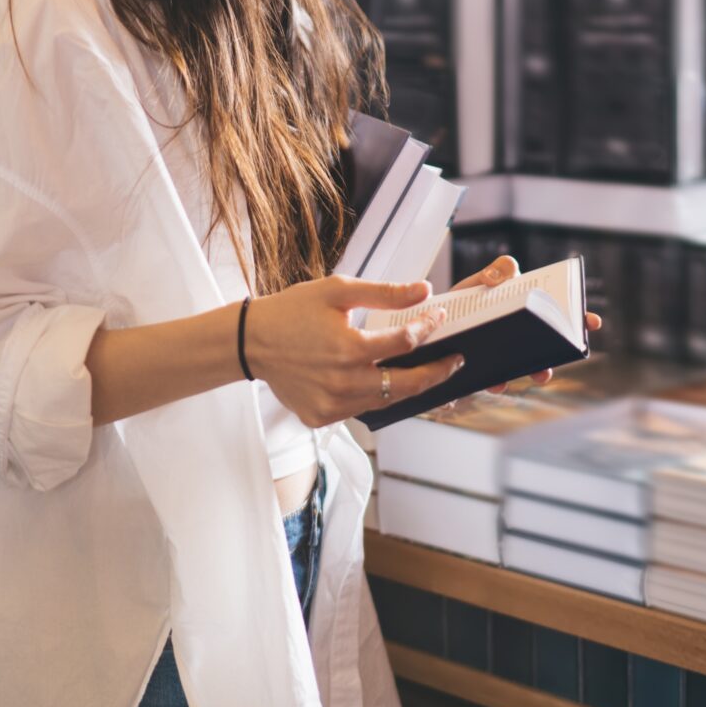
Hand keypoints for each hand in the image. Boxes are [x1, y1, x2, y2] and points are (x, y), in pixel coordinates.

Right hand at [243, 275, 461, 427]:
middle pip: (408, 384)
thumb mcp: (338, 291)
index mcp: (350, 348)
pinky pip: (361, 409)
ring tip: (424, 371)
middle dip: (437, 372)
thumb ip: (385, 293)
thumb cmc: (293, 311)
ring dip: (407, 386)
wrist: (251, 342)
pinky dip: (374, 395)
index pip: (406, 342)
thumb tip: (425, 290)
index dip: (429, 328)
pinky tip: (379, 380)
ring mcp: (333, 404)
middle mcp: (345, 382)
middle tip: (454, 361)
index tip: (439, 318)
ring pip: (387, 401)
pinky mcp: (322, 416)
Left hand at [448, 256, 603, 394]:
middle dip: (562, 347)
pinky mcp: (489, 371)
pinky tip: (497, 382)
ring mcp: (507, 353)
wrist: (433, 326)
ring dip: (537, 369)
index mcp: (525, 308)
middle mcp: (521, 333)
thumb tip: (498, 278)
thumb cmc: (463, 303)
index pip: (558, 311)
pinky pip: (498, 379)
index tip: (591, 322)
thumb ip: (494, 273)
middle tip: (568, 350)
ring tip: (541, 374)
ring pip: (529, 364)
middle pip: (549, 341)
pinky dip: (499, 380)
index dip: (578, 317)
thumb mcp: (477, 282)